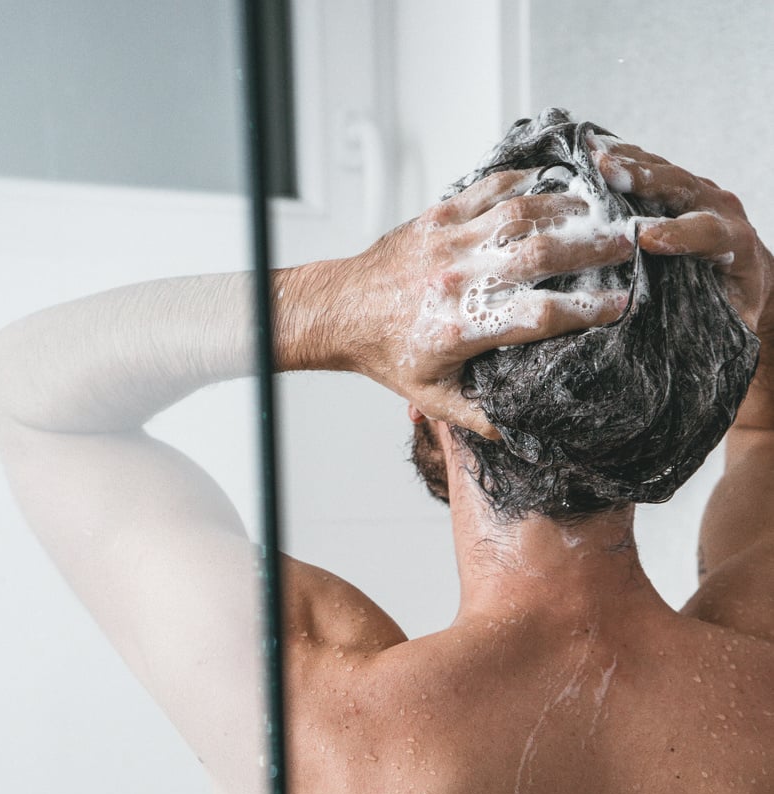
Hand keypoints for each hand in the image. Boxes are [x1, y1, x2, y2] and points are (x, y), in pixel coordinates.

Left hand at [321, 172, 632, 436]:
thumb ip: (481, 415)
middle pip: (539, 256)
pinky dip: (528, 182)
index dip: (584, 310)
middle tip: (631, 243)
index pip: (538, 315)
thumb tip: (526, 431)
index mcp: (461, 328)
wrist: (342, 312)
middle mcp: (457, 281)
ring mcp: (448, 242)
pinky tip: (558, 182)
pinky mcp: (438, 216)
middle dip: (592, 248)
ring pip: (520, 215)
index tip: (621, 305)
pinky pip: (490, 190)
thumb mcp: (434, 396)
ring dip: (568, 209)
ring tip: (605, 211)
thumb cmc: (389, 355)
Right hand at [591, 139, 773, 338]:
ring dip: (628, 162)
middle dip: (645, 180)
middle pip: (683, 187)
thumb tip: (675, 342)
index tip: (645, 238)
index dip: (678, 233)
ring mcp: (699, 192)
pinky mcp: (679, 187)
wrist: (749, 278)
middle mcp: (720, 208)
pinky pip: (651, 167)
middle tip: (608, 173)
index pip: (708, 232)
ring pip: (664, 172)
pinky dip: (623, 159)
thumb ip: (709, 322)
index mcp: (736, 243)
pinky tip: (591, 150)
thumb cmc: (733, 306)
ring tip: (590, 155)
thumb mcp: (729, 322)